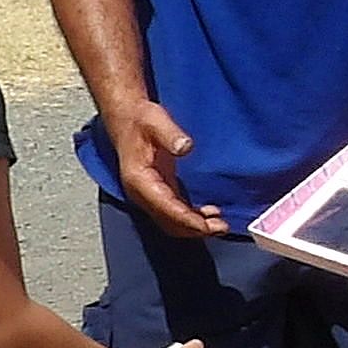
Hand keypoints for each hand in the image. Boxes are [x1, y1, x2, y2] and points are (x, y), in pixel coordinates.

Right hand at [106, 94, 223, 239]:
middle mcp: (142, 193)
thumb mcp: (156, 120)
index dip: (188, 220)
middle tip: (221, 227)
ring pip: (171, 221)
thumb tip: (185, 147)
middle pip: (169, 221)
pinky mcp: (158, 191)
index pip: (165, 208)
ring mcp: (149, 194)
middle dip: (195, 228)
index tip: (209, 226)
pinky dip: (190, 218)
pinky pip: (173, 213)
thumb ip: (170, 134)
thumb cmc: (140, 120)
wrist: (126, 118)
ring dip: (194, 227)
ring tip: (219, 225)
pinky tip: (208, 214)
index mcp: (139, 179)